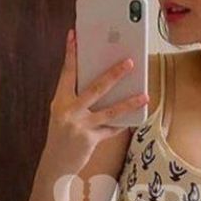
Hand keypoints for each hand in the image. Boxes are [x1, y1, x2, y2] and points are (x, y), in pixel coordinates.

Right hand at [44, 29, 147, 173]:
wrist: (55, 165)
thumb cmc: (62, 136)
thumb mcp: (64, 115)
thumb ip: (77, 100)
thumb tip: (104, 85)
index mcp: (59, 101)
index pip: (67, 73)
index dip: (71, 54)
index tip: (75, 35)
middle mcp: (68, 111)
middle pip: (95, 88)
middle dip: (114, 74)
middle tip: (130, 62)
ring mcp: (79, 125)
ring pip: (109, 110)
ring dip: (129, 102)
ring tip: (144, 94)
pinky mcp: (89, 139)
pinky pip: (111, 129)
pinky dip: (121, 124)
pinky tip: (133, 118)